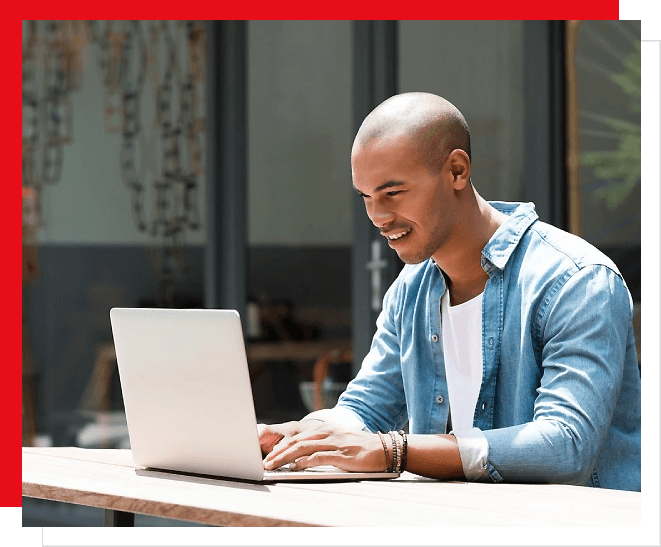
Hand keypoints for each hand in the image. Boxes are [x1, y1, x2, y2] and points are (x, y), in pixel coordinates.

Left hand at [261, 421, 387, 471]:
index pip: (297, 437)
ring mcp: (334, 442)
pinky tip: (294, 467)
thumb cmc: (362, 448)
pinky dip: (303, 461)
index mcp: (326, 429)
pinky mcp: (341, 454)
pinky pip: (318, 457)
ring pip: (302, 448)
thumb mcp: (339, 443)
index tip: (269, 455)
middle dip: (278, 452)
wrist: (385, 449)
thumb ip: (322, 447)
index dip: (281, 446)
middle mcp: (328, 432)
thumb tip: (301, 459)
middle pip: (296, 441)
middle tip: (265, 462)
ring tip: (273, 465)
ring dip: (285, 457)